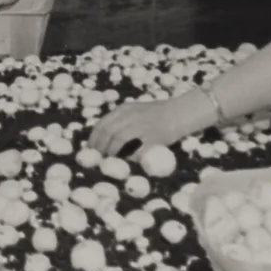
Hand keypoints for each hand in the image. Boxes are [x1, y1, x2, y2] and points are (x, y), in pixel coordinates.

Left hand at [88, 88, 218, 156]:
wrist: (180, 112)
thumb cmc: (157, 112)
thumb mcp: (136, 109)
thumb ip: (122, 119)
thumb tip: (105, 137)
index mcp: (125, 109)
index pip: (102, 123)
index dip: (94, 138)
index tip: (91, 149)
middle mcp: (131, 116)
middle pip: (107, 132)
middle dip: (99, 147)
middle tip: (98, 158)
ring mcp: (142, 126)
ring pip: (118, 139)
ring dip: (111, 152)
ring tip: (110, 160)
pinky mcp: (153, 138)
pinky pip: (137, 150)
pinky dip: (129, 157)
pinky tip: (127, 161)